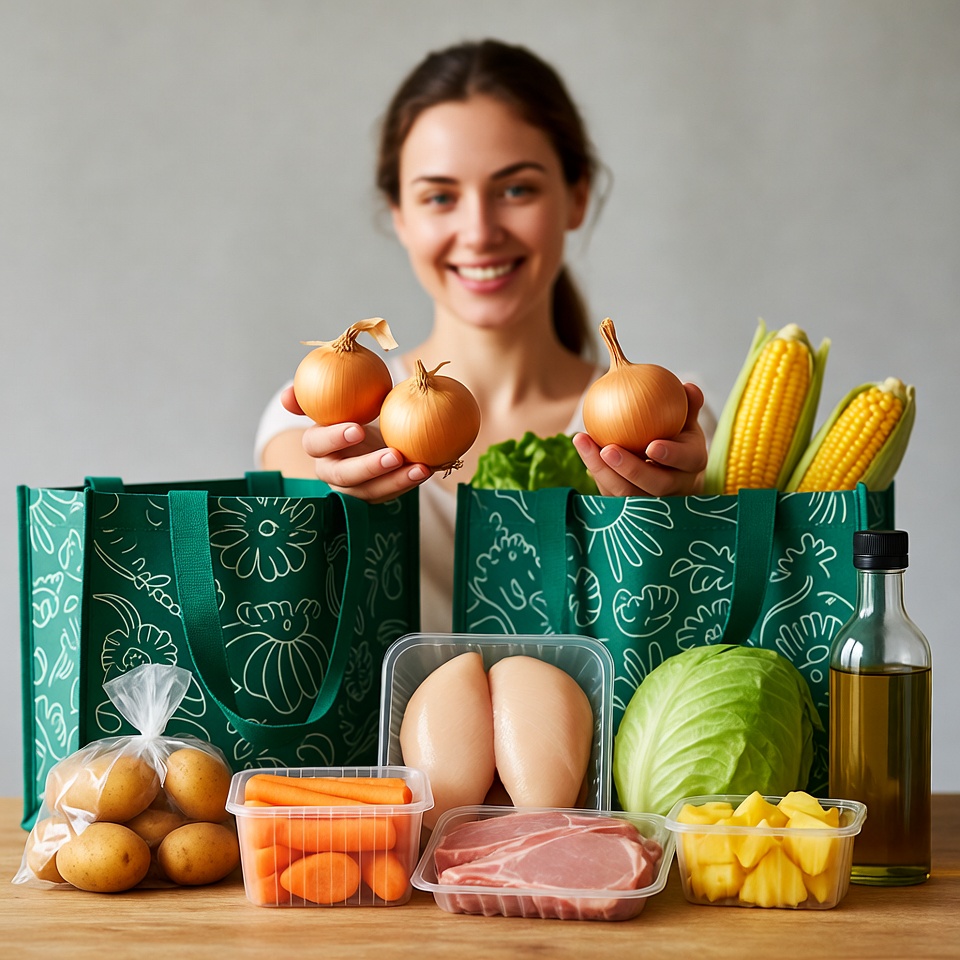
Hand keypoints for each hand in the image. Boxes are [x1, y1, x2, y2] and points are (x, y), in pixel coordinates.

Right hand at [281, 386, 433, 502]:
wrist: (370, 433)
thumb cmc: (352, 412)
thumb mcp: (337, 401)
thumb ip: (316, 396)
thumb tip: (286, 396)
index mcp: (317, 445)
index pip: (316, 444)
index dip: (334, 438)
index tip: (357, 428)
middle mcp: (331, 471)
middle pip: (344, 476)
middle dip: (368, 467)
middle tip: (394, 455)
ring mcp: (353, 488)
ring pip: (371, 491)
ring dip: (396, 481)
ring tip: (419, 468)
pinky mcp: (374, 496)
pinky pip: (391, 492)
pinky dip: (409, 482)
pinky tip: (427, 469)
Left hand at [572, 382, 708, 496]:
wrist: (671, 472)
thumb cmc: (678, 438)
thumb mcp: (686, 421)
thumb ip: (688, 404)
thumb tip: (688, 386)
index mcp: (692, 463)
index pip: (685, 461)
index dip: (671, 455)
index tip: (652, 445)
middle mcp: (675, 487)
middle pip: (654, 486)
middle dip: (630, 470)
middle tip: (608, 449)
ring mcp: (652, 502)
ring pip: (627, 495)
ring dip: (603, 471)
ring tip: (584, 443)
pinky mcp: (629, 507)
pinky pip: (610, 494)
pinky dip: (596, 472)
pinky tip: (582, 447)